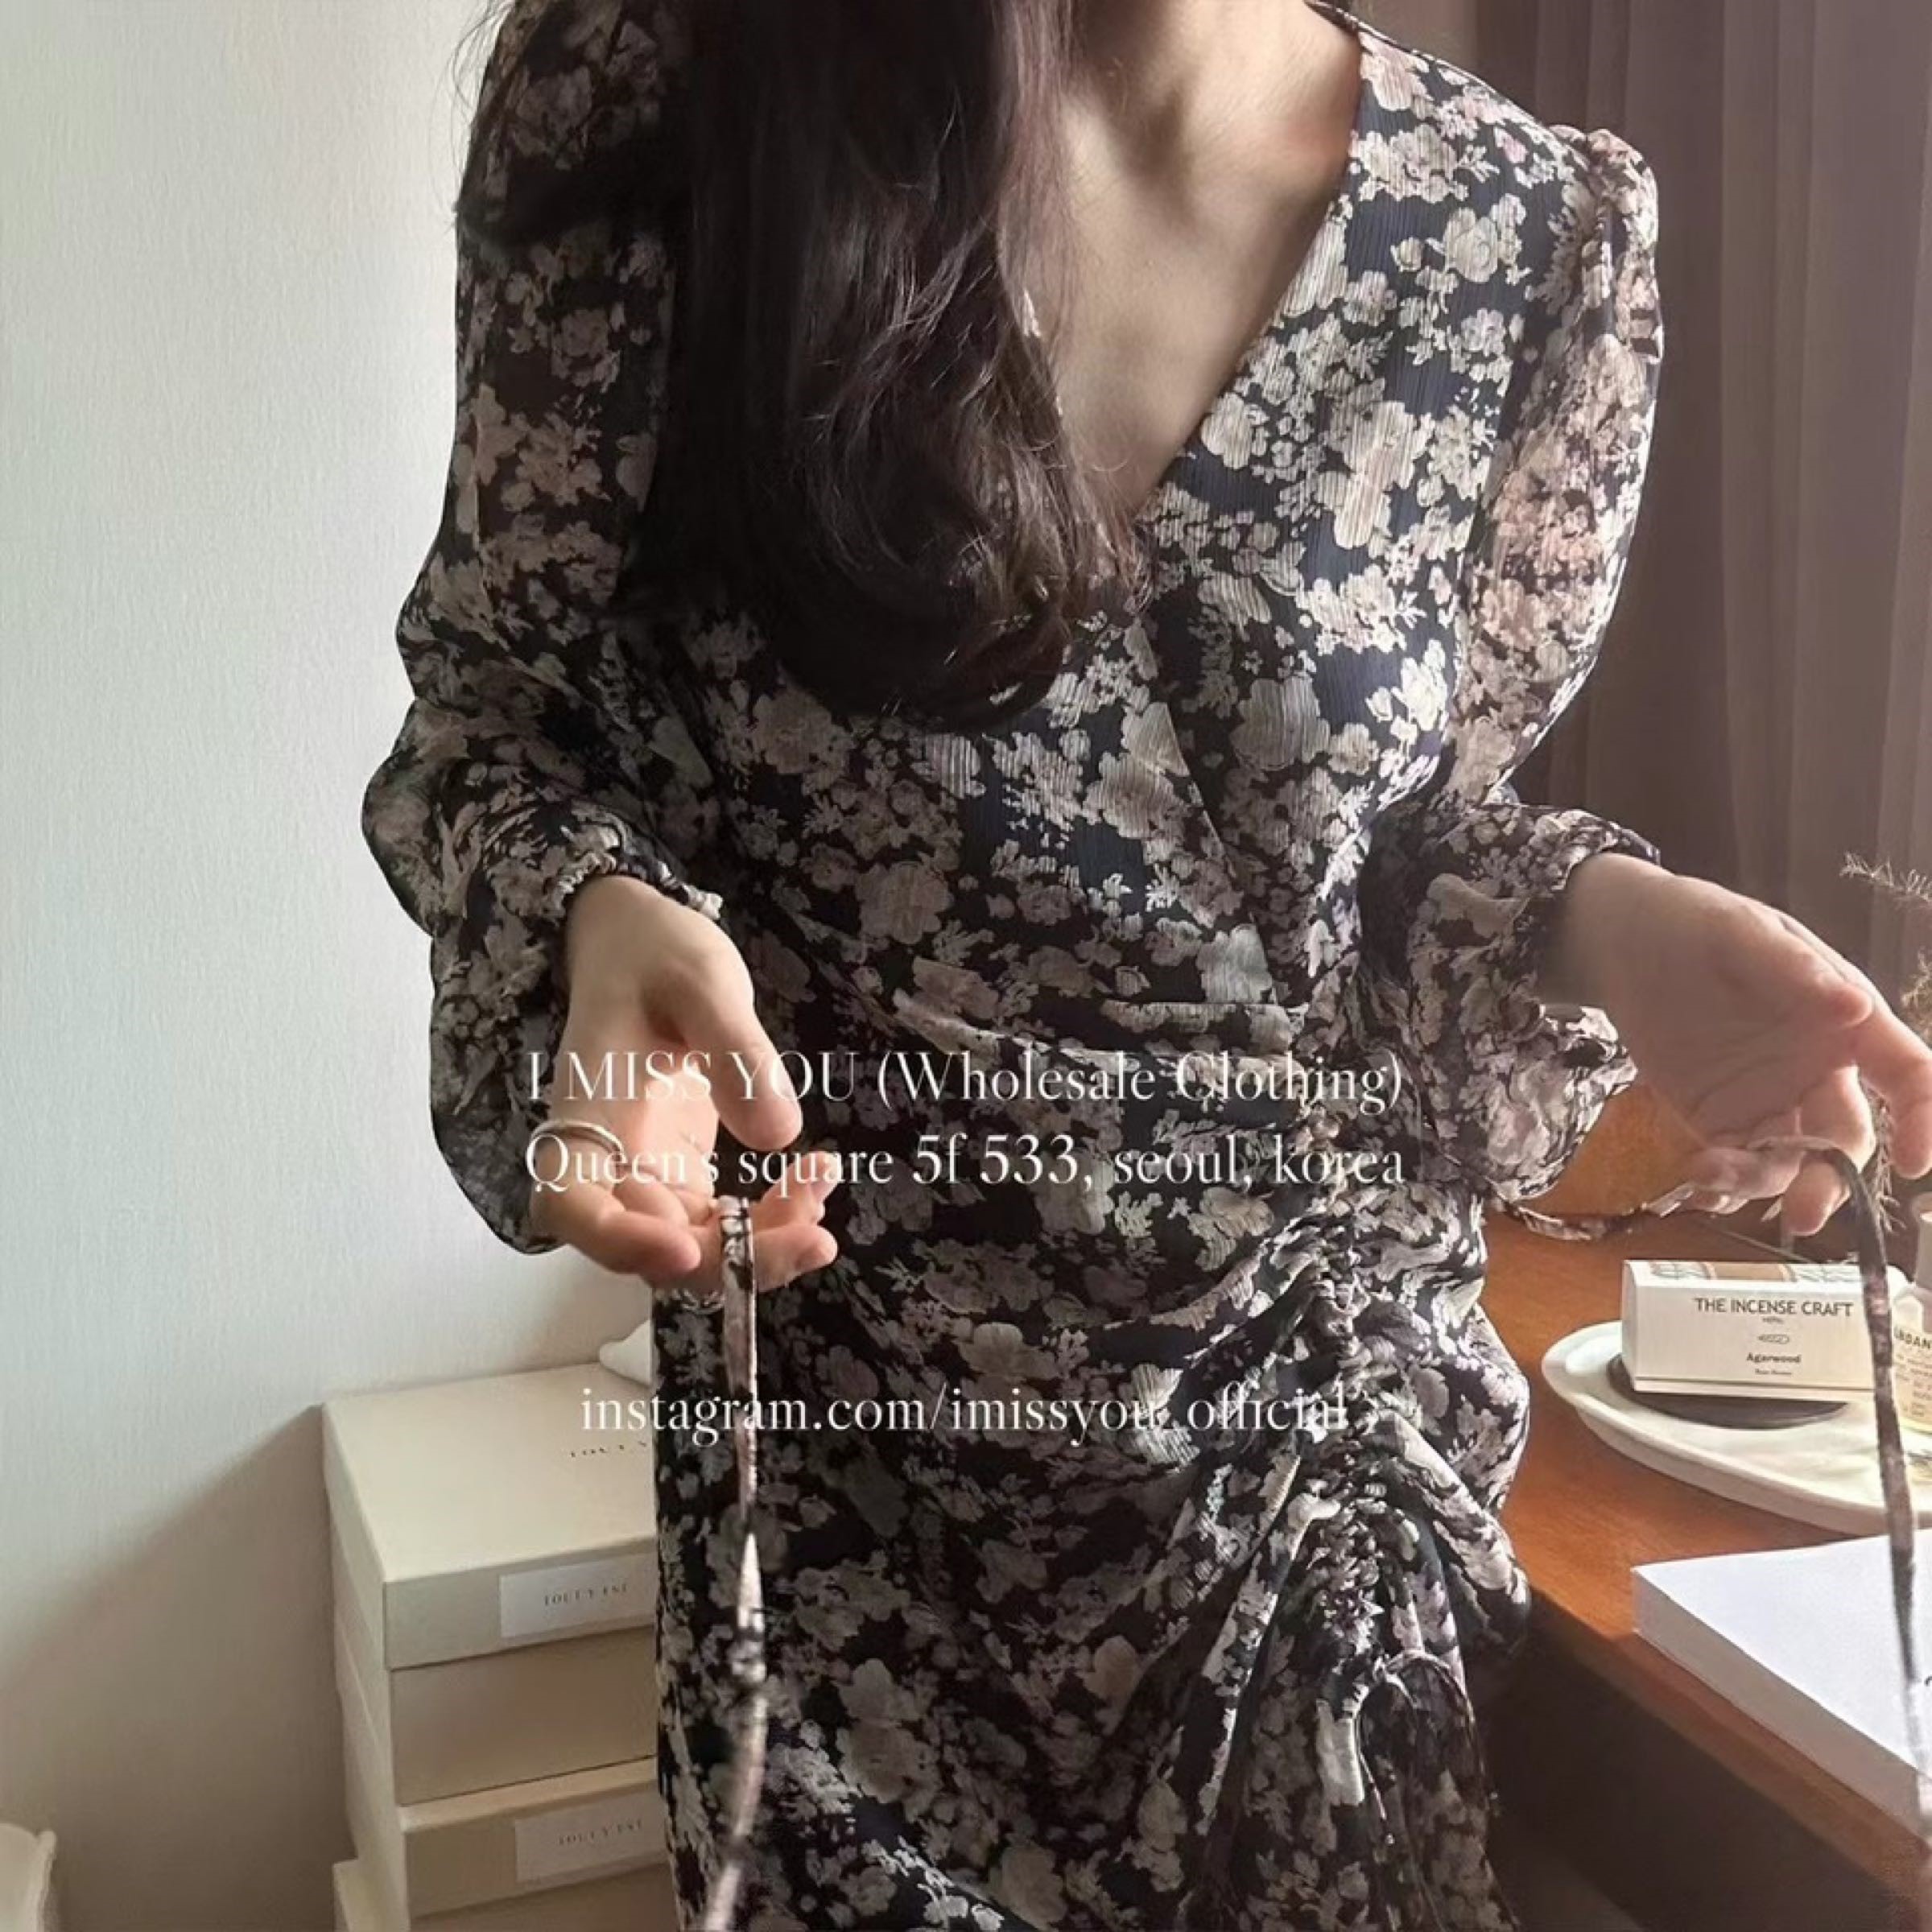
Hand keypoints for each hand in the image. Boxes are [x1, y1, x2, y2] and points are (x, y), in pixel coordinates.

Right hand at [531, 875, 840, 1289]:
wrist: (640, 943)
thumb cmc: (654, 952)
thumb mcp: (701, 980)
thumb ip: (735, 1050)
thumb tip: (780, 1136)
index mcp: (586, 1111)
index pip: (570, 1204)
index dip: (620, 1242)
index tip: (686, 1248)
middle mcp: (607, 1159)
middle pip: (651, 1247)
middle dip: (734, 1260)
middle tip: (816, 1236)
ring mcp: (646, 1173)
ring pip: (695, 1248)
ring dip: (764, 1246)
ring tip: (822, 1186)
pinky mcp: (681, 1173)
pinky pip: (722, 1223)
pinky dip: (771, 1220)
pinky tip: (816, 1177)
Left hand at [1546, 855, 1931, 1234]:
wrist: (1626, 941)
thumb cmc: (1697, 925)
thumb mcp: (1742, 933)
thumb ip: (1794, 970)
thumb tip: (1854, 1007)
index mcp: (1846, 1024)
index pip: (1907, 1075)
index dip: (1922, 1118)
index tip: (1915, 1161)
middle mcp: (1818, 1071)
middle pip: (1846, 1139)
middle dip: (1831, 1180)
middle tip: (1800, 1212)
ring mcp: (1768, 1100)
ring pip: (1790, 1162)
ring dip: (1764, 1185)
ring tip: (1709, 1176)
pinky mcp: (1717, 1119)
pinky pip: (1736, 1164)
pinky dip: (1722, 1185)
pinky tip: (1696, 1185)